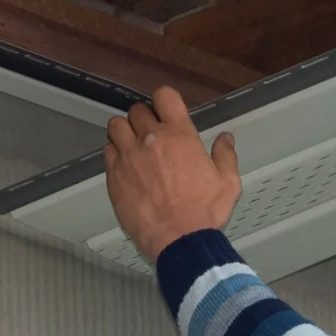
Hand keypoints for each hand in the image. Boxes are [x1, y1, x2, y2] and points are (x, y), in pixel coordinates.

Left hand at [103, 86, 241, 261]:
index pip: (164, 96)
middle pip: (138, 110)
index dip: (164, 100)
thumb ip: (225, 156)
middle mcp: (151, 138)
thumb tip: (225, 139)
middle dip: (145, 118)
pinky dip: (114, 153)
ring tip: (133, 146)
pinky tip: (125, 165)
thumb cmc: (203, 211)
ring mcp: (129, 155)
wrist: (177, 239)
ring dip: (125, 131)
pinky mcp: (114, 174)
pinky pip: (107, 151)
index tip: (166, 112)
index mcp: (179, 135)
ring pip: (116, 125)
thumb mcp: (227, 183)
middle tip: (151, 134)